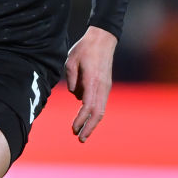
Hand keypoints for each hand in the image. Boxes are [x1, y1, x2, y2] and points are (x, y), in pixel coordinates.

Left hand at [64, 26, 116, 142]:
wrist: (103, 39)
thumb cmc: (85, 48)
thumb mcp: (71, 61)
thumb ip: (71, 79)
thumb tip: (74, 94)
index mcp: (92, 81)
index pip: (87, 106)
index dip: (80, 119)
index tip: (73, 128)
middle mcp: (102, 86)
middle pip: (98, 113)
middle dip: (89, 128)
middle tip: (80, 139)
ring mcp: (106, 86)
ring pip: (101, 110)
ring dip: (92, 123)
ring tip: (82, 133)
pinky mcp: (106, 85)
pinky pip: (101, 103)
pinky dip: (94, 113)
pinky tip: (86, 119)